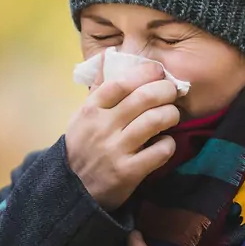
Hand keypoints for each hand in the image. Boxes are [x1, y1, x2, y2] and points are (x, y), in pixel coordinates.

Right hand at [65, 50, 179, 209]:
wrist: (72, 190)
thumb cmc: (82, 146)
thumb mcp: (82, 116)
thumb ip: (98, 87)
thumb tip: (109, 55)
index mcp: (91, 110)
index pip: (120, 82)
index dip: (144, 72)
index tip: (158, 70)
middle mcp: (103, 127)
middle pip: (144, 98)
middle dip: (165, 90)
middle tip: (172, 92)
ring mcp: (116, 150)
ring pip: (155, 121)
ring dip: (171, 114)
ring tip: (171, 115)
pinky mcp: (129, 173)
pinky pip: (160, 151)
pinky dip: (168, 144)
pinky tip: (164, 143)